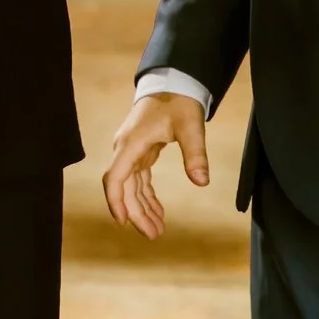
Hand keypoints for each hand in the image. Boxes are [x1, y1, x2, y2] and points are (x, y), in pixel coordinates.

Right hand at [102, 91, 209, 239]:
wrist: (173, 83)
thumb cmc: (179, 102)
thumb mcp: (191, 126)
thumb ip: (196, 154)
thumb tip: (202, 182)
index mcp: (131, 144)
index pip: (116, 178)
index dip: (116, 201)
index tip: (123, 223)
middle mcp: (126, 149)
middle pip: (124, 188)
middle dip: (135, 212)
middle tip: (153, 235)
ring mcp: (131, 151)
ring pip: (130, 186)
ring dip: (141, 208)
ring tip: (156, 230)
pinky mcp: (140, 152)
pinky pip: (139, 180)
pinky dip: (146, 197)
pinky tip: (157, 212)